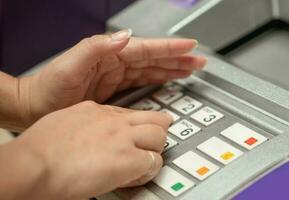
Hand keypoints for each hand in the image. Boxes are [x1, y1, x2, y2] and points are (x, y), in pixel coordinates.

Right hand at [4, 101, 171, 198]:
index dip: (138, 125)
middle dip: (155, 132)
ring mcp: (124, 138)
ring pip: (160, 136)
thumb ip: (84, 125)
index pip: (131, 113)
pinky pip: (154, 162)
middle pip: (155, 119)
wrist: (34, 163)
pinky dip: (148, 171)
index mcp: (98, 111)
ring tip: (141, 163)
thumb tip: (90, 135)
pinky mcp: (128, 159)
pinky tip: (133, 177)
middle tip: (149, 145)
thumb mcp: (65, 122)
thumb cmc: (41, 148)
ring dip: (154, 151)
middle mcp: (115, 121)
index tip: (138, 132)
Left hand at [19, 29, 205, 126]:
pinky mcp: (115, 87)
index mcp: (109, 53)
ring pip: (151, 69)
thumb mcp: (70, 65)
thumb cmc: (50, 87)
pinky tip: (168, 80)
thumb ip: (96, 48)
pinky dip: (158, 79)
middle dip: (178, 59)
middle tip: (199, 61)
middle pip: (154, 58)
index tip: (191, 47)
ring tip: (190, 69)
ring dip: (172, 69)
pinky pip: (142, 80)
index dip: (170, 48)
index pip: (146, 48)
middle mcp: (116, 62)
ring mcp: (116, 75)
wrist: (37, 106)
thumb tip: (125, 37)